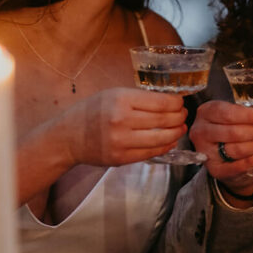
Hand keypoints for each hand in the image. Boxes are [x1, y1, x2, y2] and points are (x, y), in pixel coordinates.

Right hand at [62, 88, 186, 166]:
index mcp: (121, 99)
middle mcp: (122, 120)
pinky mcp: (122, 158)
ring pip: (162, 138)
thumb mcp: (113, 94)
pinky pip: (151, 153)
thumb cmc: (92, 112)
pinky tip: (169, 141)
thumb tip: (168, 102)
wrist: (68, 137)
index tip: (180, 102)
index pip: (161, 101)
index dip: (177, 103)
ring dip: (176, 133)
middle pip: (165, 120)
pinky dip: (165, 147)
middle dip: (180, 117)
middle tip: (184, 114)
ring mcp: (122, 141)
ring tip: (180, 128)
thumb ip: (138, 98)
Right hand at [189, 100, 252, 195]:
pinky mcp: (215, 170)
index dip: (252, 116)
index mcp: (207, 111)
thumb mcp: (248, 117)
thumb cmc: (236, 129)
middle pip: (234, 132)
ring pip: (236, 149)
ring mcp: (205, 152)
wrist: (227, 156)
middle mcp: (201, 131)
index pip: (228, 113)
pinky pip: (239, 165)